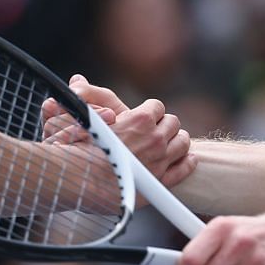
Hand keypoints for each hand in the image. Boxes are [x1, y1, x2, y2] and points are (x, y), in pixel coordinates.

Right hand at [67, 75, 195, 186]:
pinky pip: (184, 169)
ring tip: (168, 142)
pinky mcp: (161, 182)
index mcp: (140, 119)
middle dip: (164, 125)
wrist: (79, 184)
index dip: (149, 111)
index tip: (142, 116)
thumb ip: (86, 96)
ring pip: (183, 143)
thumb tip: (78, 80)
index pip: (157, 106)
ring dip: (176, 140)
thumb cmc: (77, 150)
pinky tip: (186, 159)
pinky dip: (187, 162)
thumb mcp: (79, 114)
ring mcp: (160, 161)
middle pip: (173, 123)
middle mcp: (155, 138)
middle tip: (155, 130)